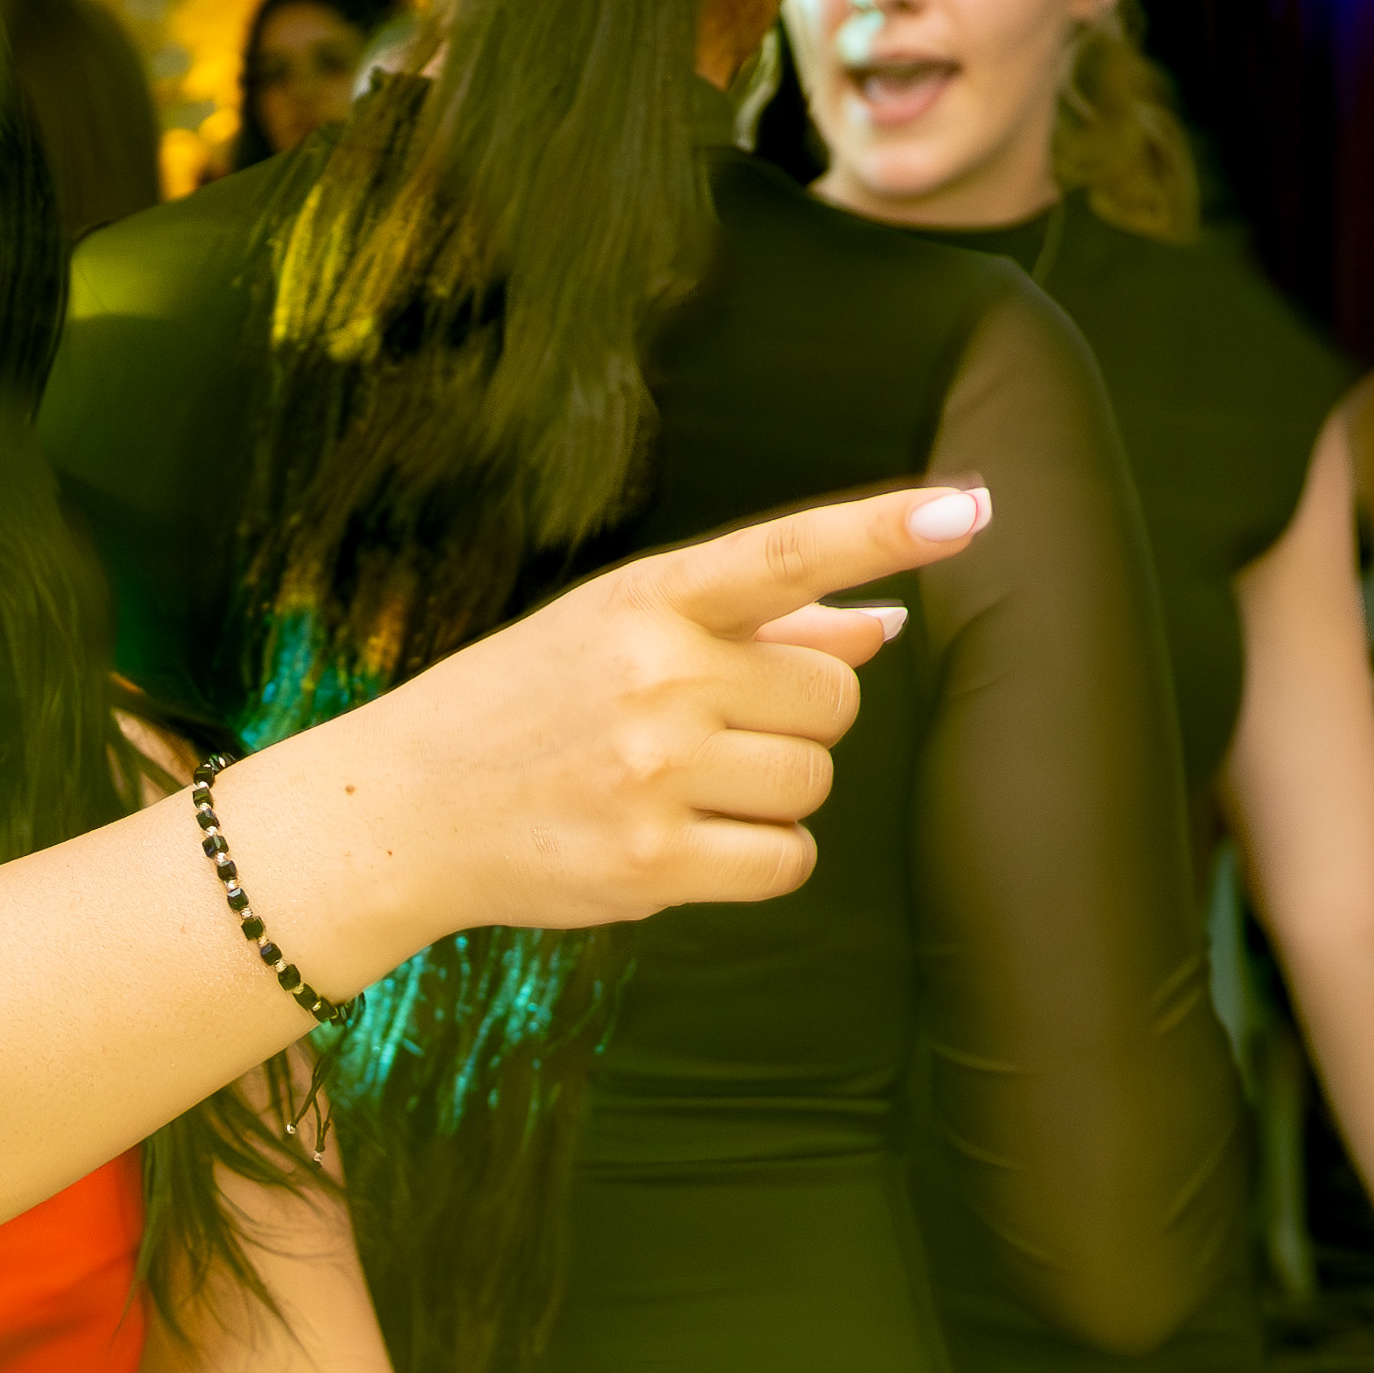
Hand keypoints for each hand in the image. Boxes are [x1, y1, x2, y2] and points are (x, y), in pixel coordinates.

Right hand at [248, 484, 983, 957]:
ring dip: (772, 794)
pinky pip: (786, 860)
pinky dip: (758, 859)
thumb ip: (757, 627)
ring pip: (813, 782)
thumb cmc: (529, 708)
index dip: (883, 529)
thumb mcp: (622, 633)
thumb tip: (885, 626)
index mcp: (649, 598)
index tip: (968, 509)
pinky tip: (686, 844)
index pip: (786, 553)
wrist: (404, 808)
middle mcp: (655, 674)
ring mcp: (654, 771)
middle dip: (794, 722)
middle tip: (705, 733)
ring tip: (679, 789)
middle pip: (833, 700)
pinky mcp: (652, 863)